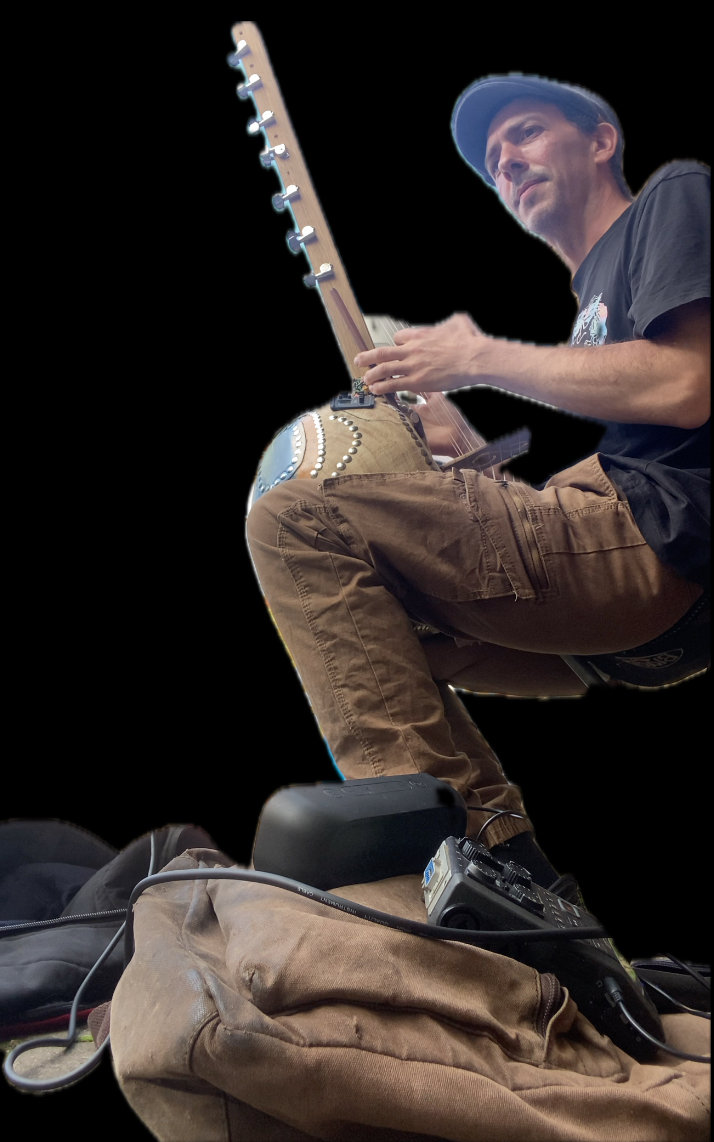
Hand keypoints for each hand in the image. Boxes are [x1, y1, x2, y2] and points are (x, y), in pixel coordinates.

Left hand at [354, 312, 484, 394]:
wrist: (474, 357)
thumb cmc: (469, 341)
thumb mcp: (459, 321)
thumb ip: (452, 321)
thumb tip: (457, 319)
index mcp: (421, 335)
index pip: (399, 338)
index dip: (395, 344)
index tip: (393, 349)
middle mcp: (412, 349)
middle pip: (383, 351)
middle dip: (368, 356)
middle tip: (359, 360)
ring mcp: (413, 365)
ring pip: (384, 368)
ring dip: (371, 373)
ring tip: (364, 378)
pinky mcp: (417, 381)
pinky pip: (394, 383)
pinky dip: (382, 386)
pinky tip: (376, 389)